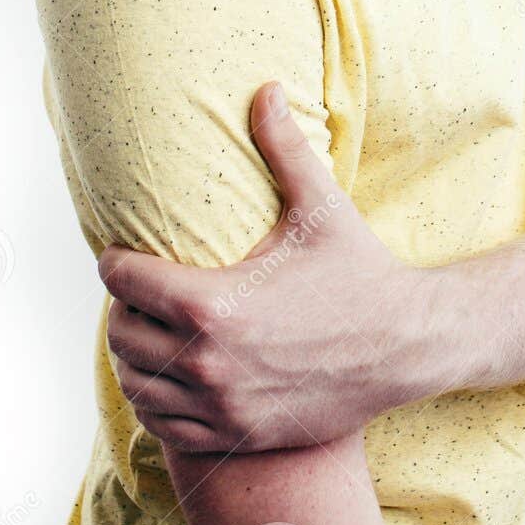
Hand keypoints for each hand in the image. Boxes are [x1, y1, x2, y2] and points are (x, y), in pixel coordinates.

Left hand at [99, 80, 435, 452]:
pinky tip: (171, 375)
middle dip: (123, 307)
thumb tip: (265, 88)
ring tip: (151, 329)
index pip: (125, 281)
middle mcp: (206, 361)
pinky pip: (164, 426)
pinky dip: (156, 401)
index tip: (124, 253)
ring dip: (134, 356)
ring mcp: (219, 406)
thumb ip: (284, 147)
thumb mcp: (322, 208)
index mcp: (213, 303)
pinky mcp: (235, 435)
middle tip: (140, 289)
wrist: (407, 347)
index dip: (117, 262)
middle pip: (121, 333)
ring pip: (136, 384)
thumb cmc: (361, 273)